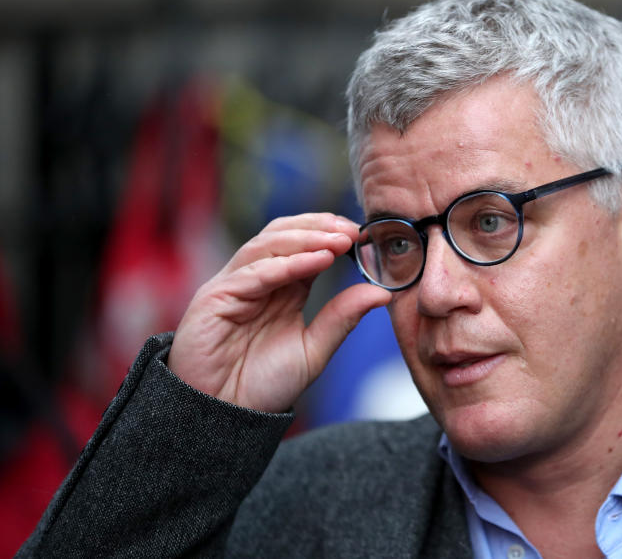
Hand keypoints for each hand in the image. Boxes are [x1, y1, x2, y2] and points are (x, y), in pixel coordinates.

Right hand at [167, 213, 392, 412]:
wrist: (228, 417)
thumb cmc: (265, 384)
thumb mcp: (314, 349)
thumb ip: (343, 317)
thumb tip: (382, 292)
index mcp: (280, 286)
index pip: (303, 244)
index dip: (330, 233)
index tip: (361, 234)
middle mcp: (255, 279)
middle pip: (282, 234)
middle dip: (318, 227)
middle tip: (351, 231)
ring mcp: (233, 285)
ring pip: (266, 245)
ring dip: (305, 239)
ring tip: (338, 241)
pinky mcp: (215, 298)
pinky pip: (253, 273)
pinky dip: (286, 264)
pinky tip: (316, 260)